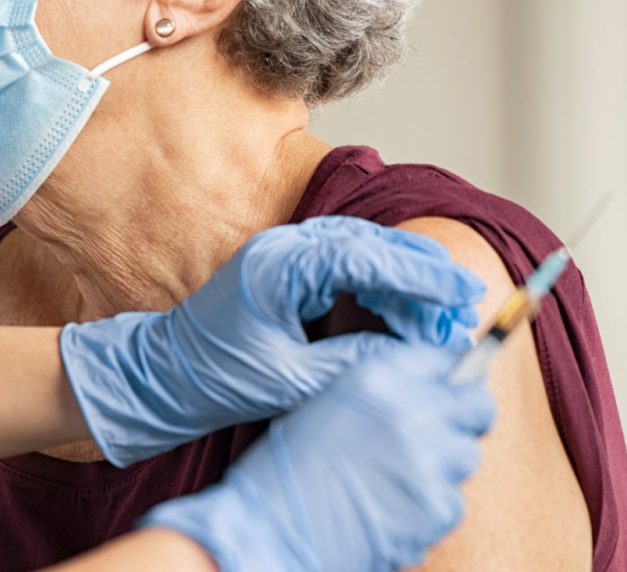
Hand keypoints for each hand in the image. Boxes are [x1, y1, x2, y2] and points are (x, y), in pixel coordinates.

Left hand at [60, 216, 484, 465]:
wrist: (162, 377)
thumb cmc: (214, 379)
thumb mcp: (292, 381)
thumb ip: (354, 364)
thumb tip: (413, 357)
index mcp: (279, 267)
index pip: (367, 257)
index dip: (421, 275)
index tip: (461, 294)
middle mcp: (283, 248)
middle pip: (372, 244)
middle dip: (422, 275)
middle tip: (463, 305)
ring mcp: (284, 253)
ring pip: (364, 251)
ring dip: (404, 280)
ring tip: (442, 314)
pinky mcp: (286, 269)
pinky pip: (346, 265)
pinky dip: (380, 285)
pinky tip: (403, 312)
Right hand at [138, 342, 496, 571]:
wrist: (271, 529)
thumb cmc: (287, 473)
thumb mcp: (328, 406)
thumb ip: (383, 393)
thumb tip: (432, 392)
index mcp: (379, 379)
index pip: (446, 360)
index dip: (453, 378)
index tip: (453, 390)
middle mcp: (411, 411)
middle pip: (478, 405)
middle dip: (464, 420)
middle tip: (440, 438)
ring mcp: (429, 460)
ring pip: (467, 457)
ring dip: (443, 468)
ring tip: (397, 483)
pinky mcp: (437, 506)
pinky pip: (454, 502)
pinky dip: (430, 509)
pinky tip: (393, 510)